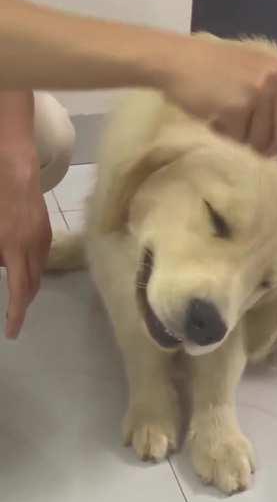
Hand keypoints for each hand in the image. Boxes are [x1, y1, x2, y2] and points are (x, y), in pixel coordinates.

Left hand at [0, 143, 50, 337]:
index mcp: (13, 247)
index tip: (12, 332)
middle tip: (12, 318)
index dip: (15, 314)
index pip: (17, 290)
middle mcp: (32, 247)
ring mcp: (42, 239)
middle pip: (31, 286)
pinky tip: (19, 265)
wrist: (16, 168)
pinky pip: (40, 259)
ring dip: (26, 286)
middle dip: (21, 304)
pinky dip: (30, 269)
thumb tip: (2, 268)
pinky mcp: (46, 231)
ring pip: (37, 273)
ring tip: (15, 293)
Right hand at [170, 34, 276, 169]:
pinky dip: (225, 133)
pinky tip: (214, 115)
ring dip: (242, 138)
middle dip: (267, 147)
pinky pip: (238, 137)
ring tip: (226, 118)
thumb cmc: (211, 70)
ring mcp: (259, 90)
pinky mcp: (239, 105)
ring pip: (260, 139)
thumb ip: (273, 99)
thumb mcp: (251, 74)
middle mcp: (276, 77)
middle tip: (249, 143)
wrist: (177, 60)